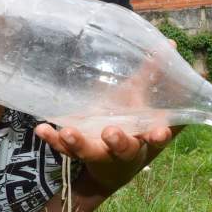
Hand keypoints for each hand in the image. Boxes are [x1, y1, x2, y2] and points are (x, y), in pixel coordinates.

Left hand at [33, 37, 177, 163]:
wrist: (112, 168)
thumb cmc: (133, 127)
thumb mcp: (145, 104)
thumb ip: (154, 76)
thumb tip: (169, 43)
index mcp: (144, 137)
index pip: (156, 138)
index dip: (158, 136)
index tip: (159, 132)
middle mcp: (122, 149)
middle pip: (123, 149)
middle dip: (117, 142)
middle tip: (109, 132)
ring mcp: (98, 153)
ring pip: (89, 151)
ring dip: (78, 143)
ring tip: (67, 132)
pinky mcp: (77, 153)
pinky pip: (63, 149)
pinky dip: (52, 139)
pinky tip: (42, 129)